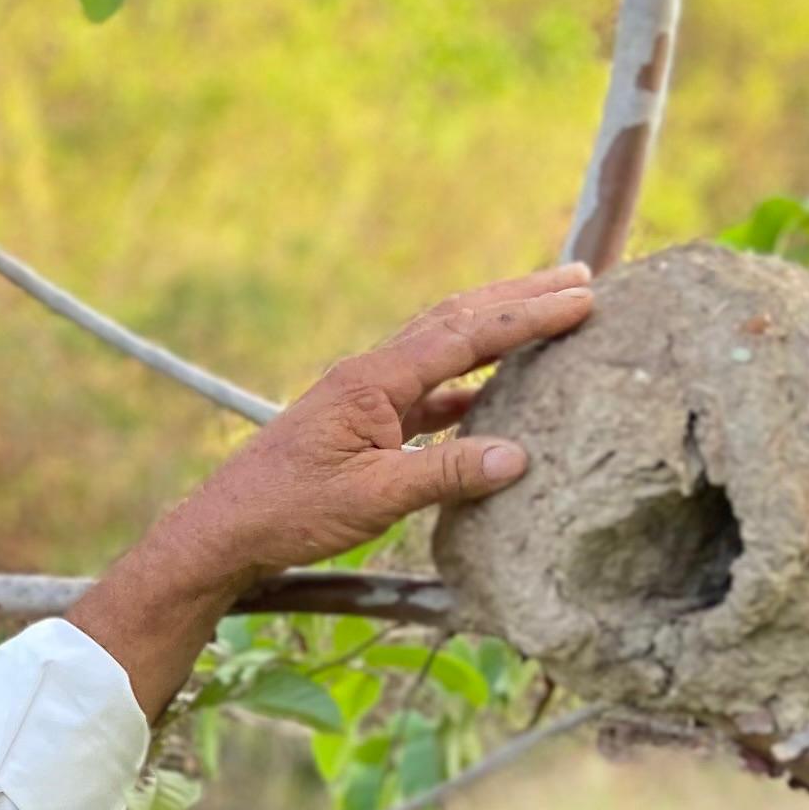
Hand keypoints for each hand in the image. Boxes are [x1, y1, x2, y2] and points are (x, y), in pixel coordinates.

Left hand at [65, 264, 593, 718]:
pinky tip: (502, 393)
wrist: (226, 528)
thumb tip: (519, 456)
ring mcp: (369, 396)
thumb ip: (445, 475)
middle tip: (581, 281)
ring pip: (446, 348)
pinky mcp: (366, 423)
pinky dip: (472, 381)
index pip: (466, 335)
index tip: (582, 300)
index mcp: (375, 381)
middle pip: (459, 320)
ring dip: (499, 330)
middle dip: (520, 298)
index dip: (528, 316)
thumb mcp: (373, 498)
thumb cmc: (288, 511)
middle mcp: (373, 375)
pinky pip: (432, 390)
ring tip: (551, 316)